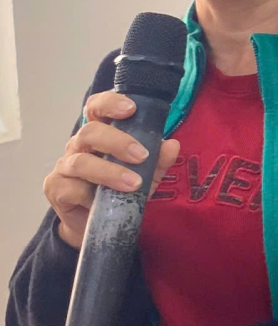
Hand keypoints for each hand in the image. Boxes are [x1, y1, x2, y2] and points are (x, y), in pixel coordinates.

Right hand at [43, 92, 179, 248]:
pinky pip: (72, 189)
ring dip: (110, 172)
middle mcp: (79, 146)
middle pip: (90, 132)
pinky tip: (104, 203)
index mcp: (99, 134)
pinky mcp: (56, 189)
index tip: (131, 108)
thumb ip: (159, 161)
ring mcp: (64, 166)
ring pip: (81, 162)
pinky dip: (92, 196)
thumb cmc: (121, 190)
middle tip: (141, 156)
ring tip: (134, 183)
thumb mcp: (146, 175)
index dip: (110, 103)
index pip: (96, 108)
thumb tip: (172, 145)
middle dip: (117, 142)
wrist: (100, 223)